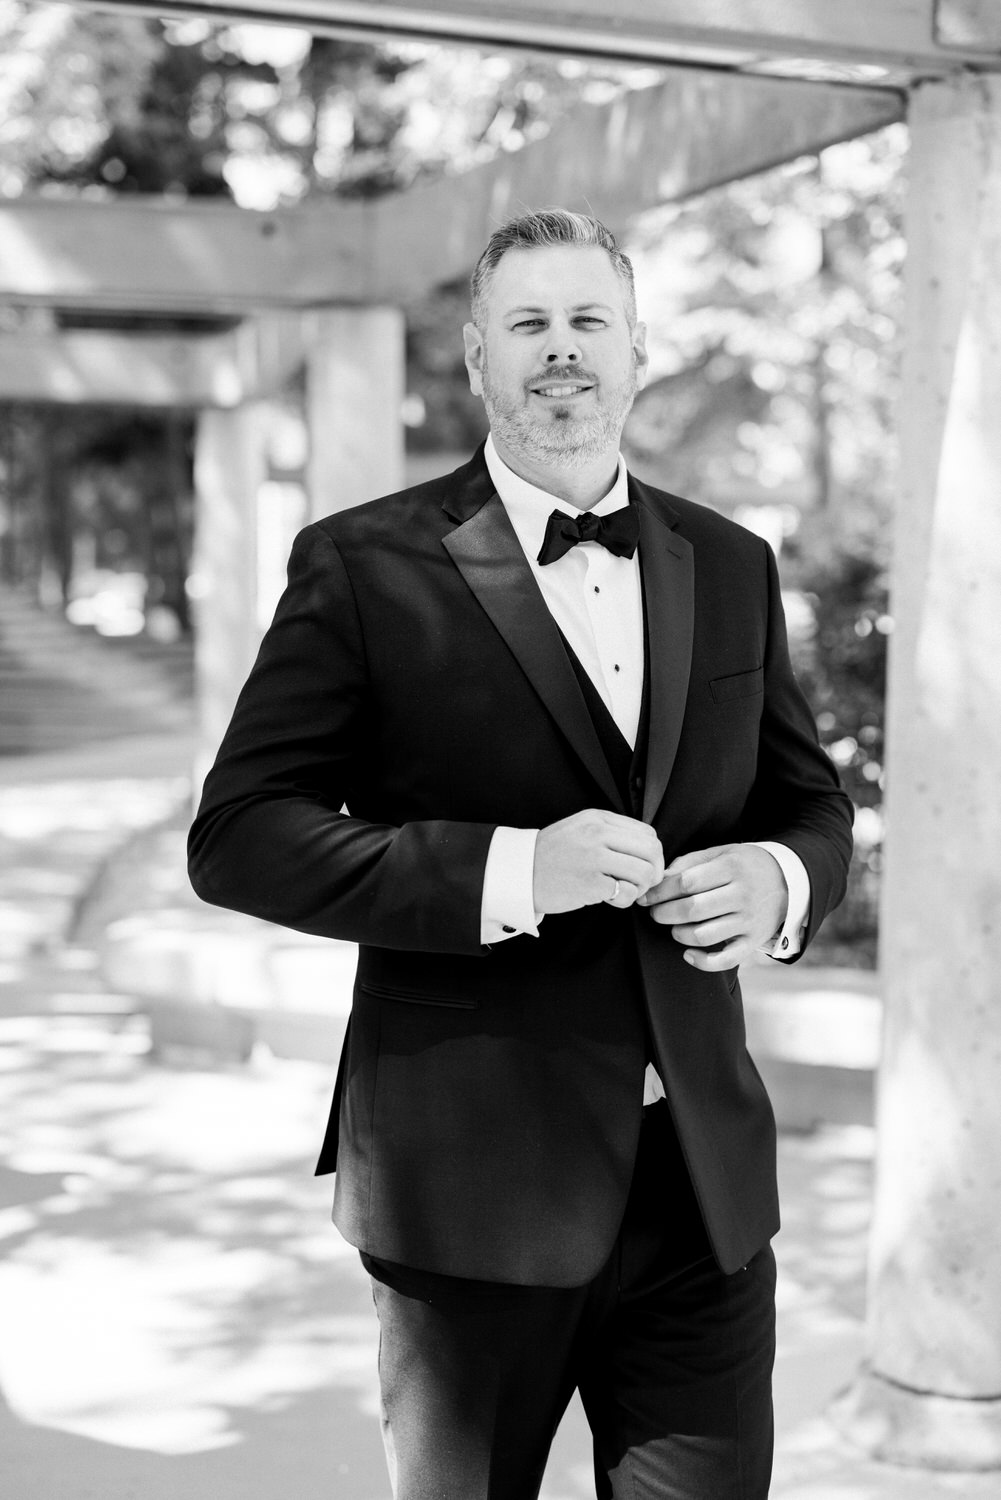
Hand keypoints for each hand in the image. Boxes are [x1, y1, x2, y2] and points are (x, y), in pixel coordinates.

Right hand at [533, 810, 664, 914]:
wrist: (519, 873)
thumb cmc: (551, 855)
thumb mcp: (580, 829)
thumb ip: (610, 833)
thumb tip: (646, 850)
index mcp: (598, 819)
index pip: (647, 833)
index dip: (653, 854)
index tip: (644, 867)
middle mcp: (598, 834)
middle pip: (651, 851)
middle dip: (654, 872)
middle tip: (641, 884)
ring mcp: (594, 858)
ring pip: (644, 872)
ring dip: (640, 887)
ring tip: (623, 891)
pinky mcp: (590, 883)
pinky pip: (626, 893)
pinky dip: (624, 900)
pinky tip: (609, 899)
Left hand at [638, 843, 787, 970]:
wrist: (788, 881)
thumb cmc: (745, 865)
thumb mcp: (722, 853)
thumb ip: (690, 862)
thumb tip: (660, 878)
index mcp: (732, 868)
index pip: (687, 881)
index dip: (661, 891)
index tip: (646, 897)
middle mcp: (742, 895)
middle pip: (692, 909)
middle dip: (665, 913)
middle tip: (655, 913)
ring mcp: (749, 921)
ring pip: (704, 935)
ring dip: (679, 934)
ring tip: (673, 927)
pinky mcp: (753, 942)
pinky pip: (726, 960)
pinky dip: (702, 962)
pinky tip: (688, 954)